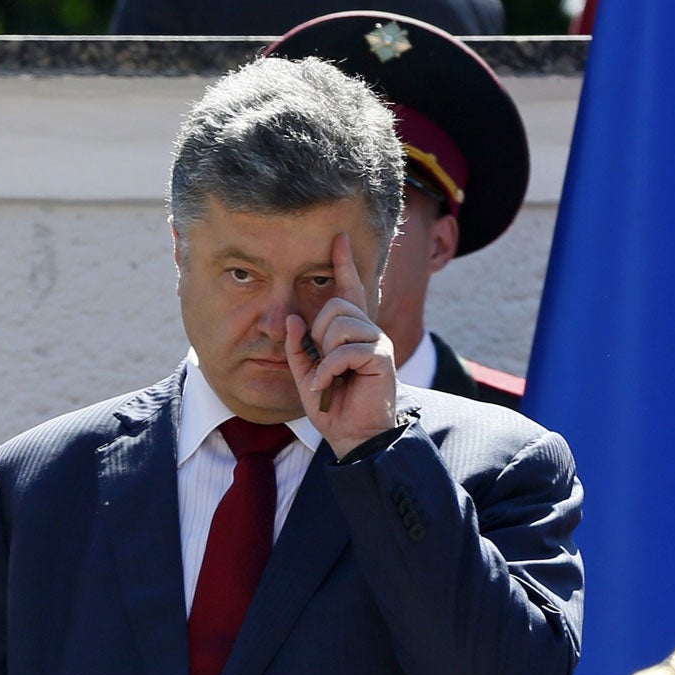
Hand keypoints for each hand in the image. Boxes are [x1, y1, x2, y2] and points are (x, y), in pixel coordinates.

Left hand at [284, 232, 397, 459]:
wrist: (352, 435)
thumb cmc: (332, 406)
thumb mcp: (306, 374)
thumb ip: (298, 347)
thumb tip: (293, 320)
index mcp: (351, 331)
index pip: (349, 289)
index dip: (344, 264)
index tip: (338, 239)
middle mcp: (367, 330)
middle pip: (335, 306)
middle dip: (319, 335)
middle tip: (322, 365)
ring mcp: (377, 342)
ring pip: (340, 325)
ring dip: (324, 356)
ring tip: (327, 379)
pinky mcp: (381, 357)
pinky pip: (345, 350)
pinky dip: (329, 371)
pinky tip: (329, 386)